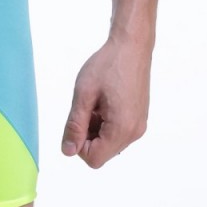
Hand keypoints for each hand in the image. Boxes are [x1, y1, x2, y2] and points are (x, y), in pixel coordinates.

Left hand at [61, 37, 150, 167]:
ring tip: (94, 102)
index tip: (76, 119)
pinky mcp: (138, 118)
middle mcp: (135, 132)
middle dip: (86, 135)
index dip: (77, 144)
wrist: (131, 47)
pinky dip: (104, 122)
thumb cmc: (107, 66)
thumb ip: (75, 125)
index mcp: (122, 128)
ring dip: (94, 128)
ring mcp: (138, 126)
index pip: (94, 159)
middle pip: (101, 152)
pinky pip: (116, 132)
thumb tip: (68, 151)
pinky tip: (102, 101)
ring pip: (108, 142)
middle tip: (85, 107)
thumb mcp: (83, 95)